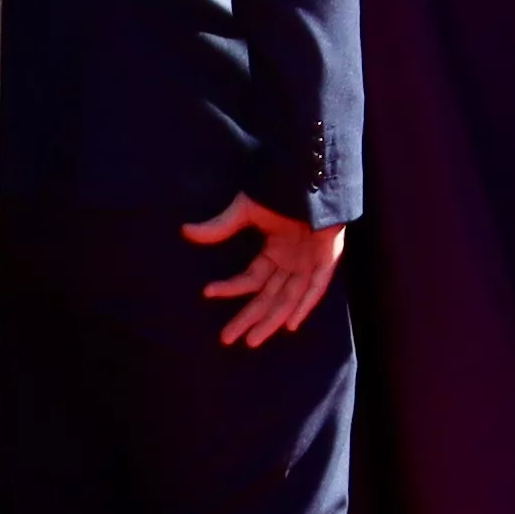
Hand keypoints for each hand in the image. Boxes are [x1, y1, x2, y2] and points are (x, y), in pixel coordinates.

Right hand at [183, 195, 347, 349]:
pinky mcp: (328, 256)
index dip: (230, 287)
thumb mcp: (247, 209)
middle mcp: (293, 260)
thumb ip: (222, 225)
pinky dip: (305, 304)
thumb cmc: (282, 187)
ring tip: (251, 341)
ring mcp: (311, 261)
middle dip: (248, 318)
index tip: (207, 292)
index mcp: (275, 249)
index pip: (251, 277)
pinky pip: (317, 286)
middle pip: (268, 296)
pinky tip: (290, 324)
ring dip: (271, 319)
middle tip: (226, 339)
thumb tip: (185, 231)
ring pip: (289, 297)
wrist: (312, 173)